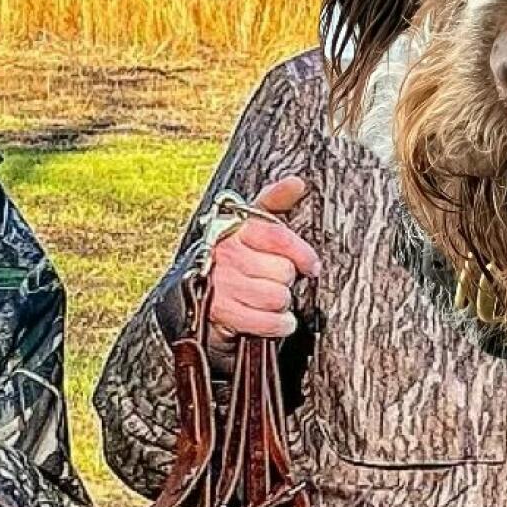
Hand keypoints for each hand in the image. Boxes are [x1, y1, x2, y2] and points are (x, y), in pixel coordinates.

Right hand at [204, 177, 319, 339]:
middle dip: (286, 281)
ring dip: (282, 303)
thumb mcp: (250, 227)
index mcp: (234, 228)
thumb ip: (274, 203)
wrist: (195, 298)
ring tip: (272, 300)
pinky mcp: (221, 311)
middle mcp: (225, 253)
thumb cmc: (233, 260)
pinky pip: (267, 320)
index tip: (311, 265)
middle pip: (282, 270)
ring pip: (277, 296)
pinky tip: (277, 320)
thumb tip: (296, 182)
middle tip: (276, 283)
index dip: (301, 253)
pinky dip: (278, 324)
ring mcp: (221, 283)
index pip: (277, 236)